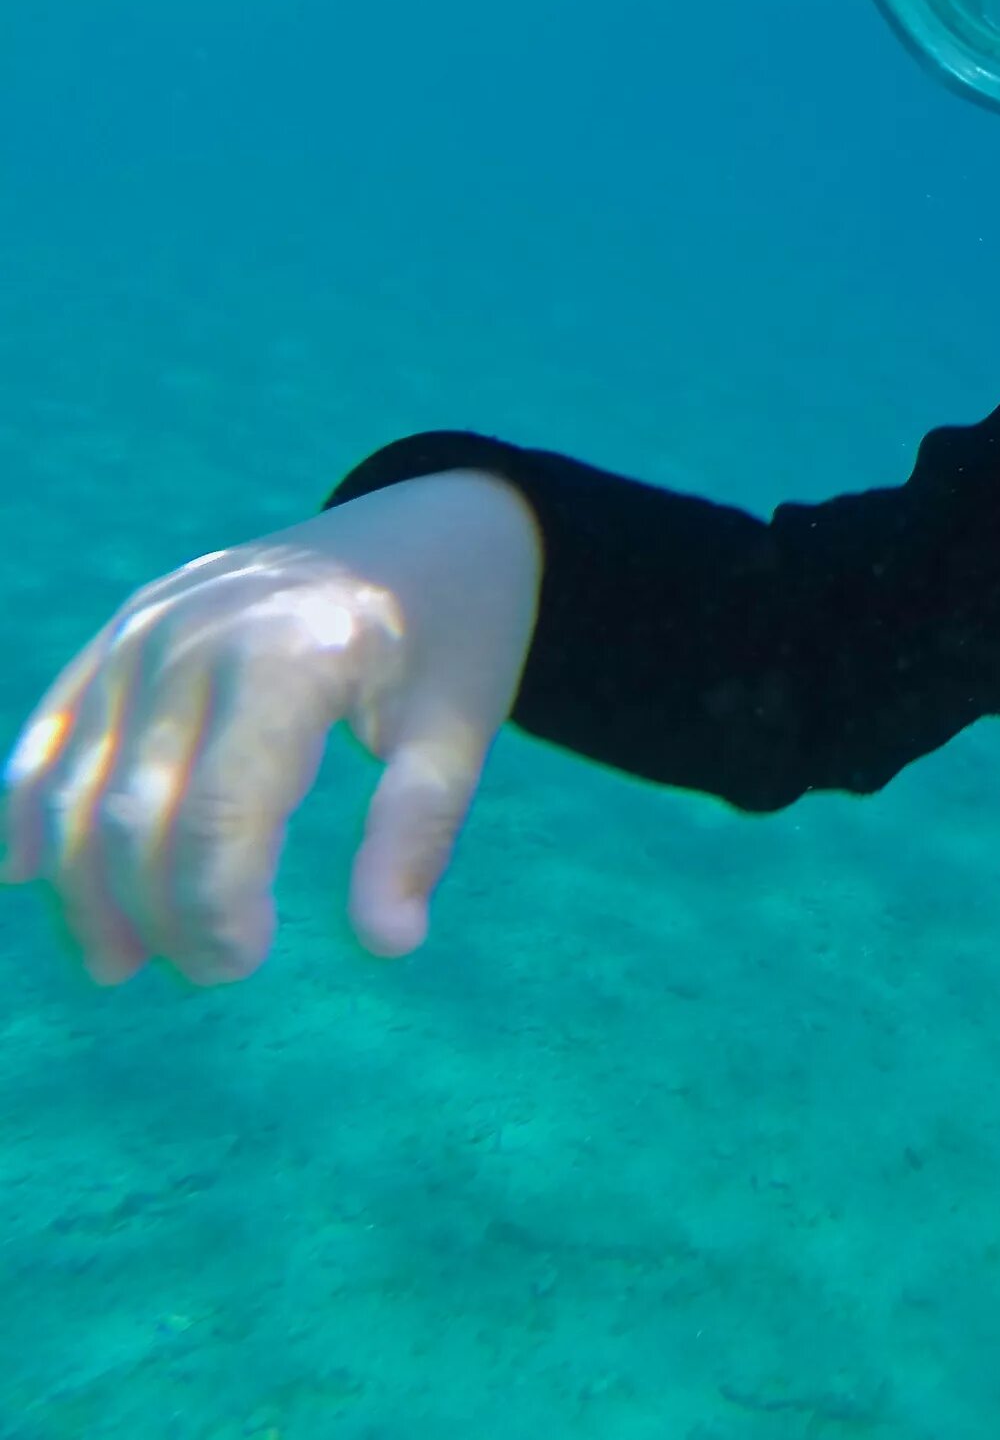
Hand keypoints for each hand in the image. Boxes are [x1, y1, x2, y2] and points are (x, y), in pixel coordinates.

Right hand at [6, 470, 540, 983]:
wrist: (435, 520)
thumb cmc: (456, 631)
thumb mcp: (462, 725)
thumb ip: (417, 831)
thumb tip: (389, 944)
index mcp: (289, 655)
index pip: (220, 815)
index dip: (215, 908)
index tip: (244, 965)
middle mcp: (197, 633)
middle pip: (136, 810)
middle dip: (156, 911)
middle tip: (205, 973)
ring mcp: (147, 625)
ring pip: (77, 781)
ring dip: (82, 882)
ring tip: (116, 960)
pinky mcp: (125, 625)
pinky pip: (54, 726)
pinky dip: (31, 804)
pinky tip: (27, 873)